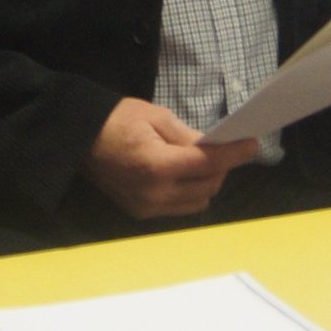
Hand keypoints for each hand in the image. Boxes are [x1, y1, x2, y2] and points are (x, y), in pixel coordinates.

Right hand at [82, 97, 261, 218]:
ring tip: (203, 163)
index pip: (208, 164)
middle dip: (222, 168)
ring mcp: (147, 207)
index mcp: (157, 165)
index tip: (251, 145)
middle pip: (208, 187)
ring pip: (197, 202)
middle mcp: (154, 194)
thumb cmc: (117, 120)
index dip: (234, 154)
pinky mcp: (141, 213)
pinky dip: (190, 193)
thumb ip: (188, 136)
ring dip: (207, 183)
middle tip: (224, 149)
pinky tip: (184, 175)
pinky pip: (179, 207)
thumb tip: (215, 147)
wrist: (79, 138)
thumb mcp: (155, 116)